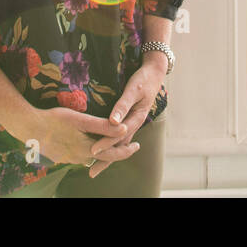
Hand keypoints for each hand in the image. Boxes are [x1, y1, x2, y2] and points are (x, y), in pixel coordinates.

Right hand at [26, 106, 135, 169]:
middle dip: (117, 151)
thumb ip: (103, 126)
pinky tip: (88, 141)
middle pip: (104, 158)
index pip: (113, 155)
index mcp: (87, 150)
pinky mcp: (61, 156)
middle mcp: (80, 159)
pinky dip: (89, 150)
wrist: (29, 128)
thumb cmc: (55, 120)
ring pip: (91, 157)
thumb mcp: (81, 120)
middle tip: (130, 145)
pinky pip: (80, 155)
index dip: (127, 151)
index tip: (137, 145)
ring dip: (102, 151)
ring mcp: (69, 159)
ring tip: (111, 141)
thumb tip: (123, 129)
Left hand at [86, 55, 166, 178]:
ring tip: (95, 168)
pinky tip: (103, 151)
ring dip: (109, 156)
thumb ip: (123, 105)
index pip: (119, 135)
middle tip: (91, 172)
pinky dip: (111, 146)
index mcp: (136, 118)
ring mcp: (133, 123)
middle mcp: (135, 124)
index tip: (92, 150)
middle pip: (119, 146)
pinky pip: (120, 137)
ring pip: (120, 144)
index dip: (105, 143)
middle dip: (106, 159)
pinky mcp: (129, 120)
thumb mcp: (133, 90)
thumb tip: (113, 121)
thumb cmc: (143, 80)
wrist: (154, 74)